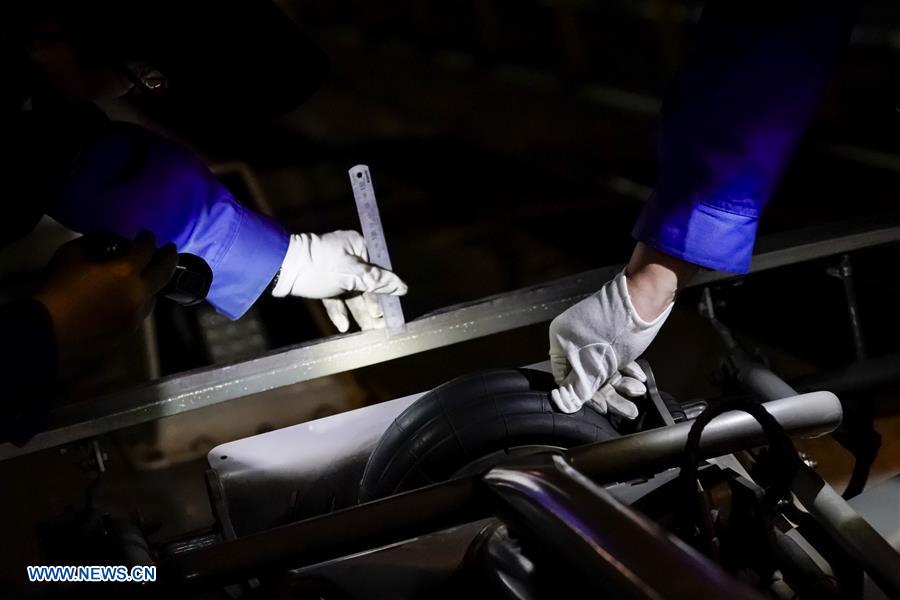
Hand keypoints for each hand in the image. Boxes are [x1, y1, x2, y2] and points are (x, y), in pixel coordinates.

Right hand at [34, 231, 176, 366]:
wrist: (50, 331)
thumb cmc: (58, 290)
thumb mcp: (70, 255)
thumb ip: (92, 243)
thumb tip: (105, 240)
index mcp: (125, 272)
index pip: (146, 249)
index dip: (147, 238)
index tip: (146, 234)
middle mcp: (139, 293)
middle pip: (164, 271)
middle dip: (169, 257)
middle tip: (170, 249)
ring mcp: (137, 314)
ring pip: (155, 293)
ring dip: (155, 280)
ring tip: (151, 272)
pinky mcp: (130, 329)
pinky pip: (143, 309)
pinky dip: (143, 298)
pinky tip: (134, 295)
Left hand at [271, 231, 407, 331]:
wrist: (279, 269)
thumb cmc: (318, 267)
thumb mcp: (352, 275)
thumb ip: (378, 281)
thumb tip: (402, 286)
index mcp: (358, 247)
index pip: (378, 271)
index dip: (385, 293)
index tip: (391, 311)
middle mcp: (348, 256)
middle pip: (366, 285)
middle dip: (372, 307)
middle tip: (380, 327)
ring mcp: (333, 269)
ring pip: (351, 294)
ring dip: (358, 313)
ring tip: (368, 331)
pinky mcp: (321, 281)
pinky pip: (335, 297)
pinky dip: (339, 311)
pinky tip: (343, 326)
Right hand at [548, 244, 693, 415]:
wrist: (645, 297)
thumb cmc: (616, 326)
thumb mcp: (594, 366)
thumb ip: (578, 388)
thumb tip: (564, 405)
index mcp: (561, 340)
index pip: (564, 377)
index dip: (580, 394)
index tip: (598, 407)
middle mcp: (574, 337)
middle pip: (588, 375)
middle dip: (610, 392)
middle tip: (626, 407)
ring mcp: (594, 335)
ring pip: (605, 368)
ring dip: (622, 383)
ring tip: (636, 391)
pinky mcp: (612, 334)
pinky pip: (615, 358)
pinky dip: (627, 369)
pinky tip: (638, 378)